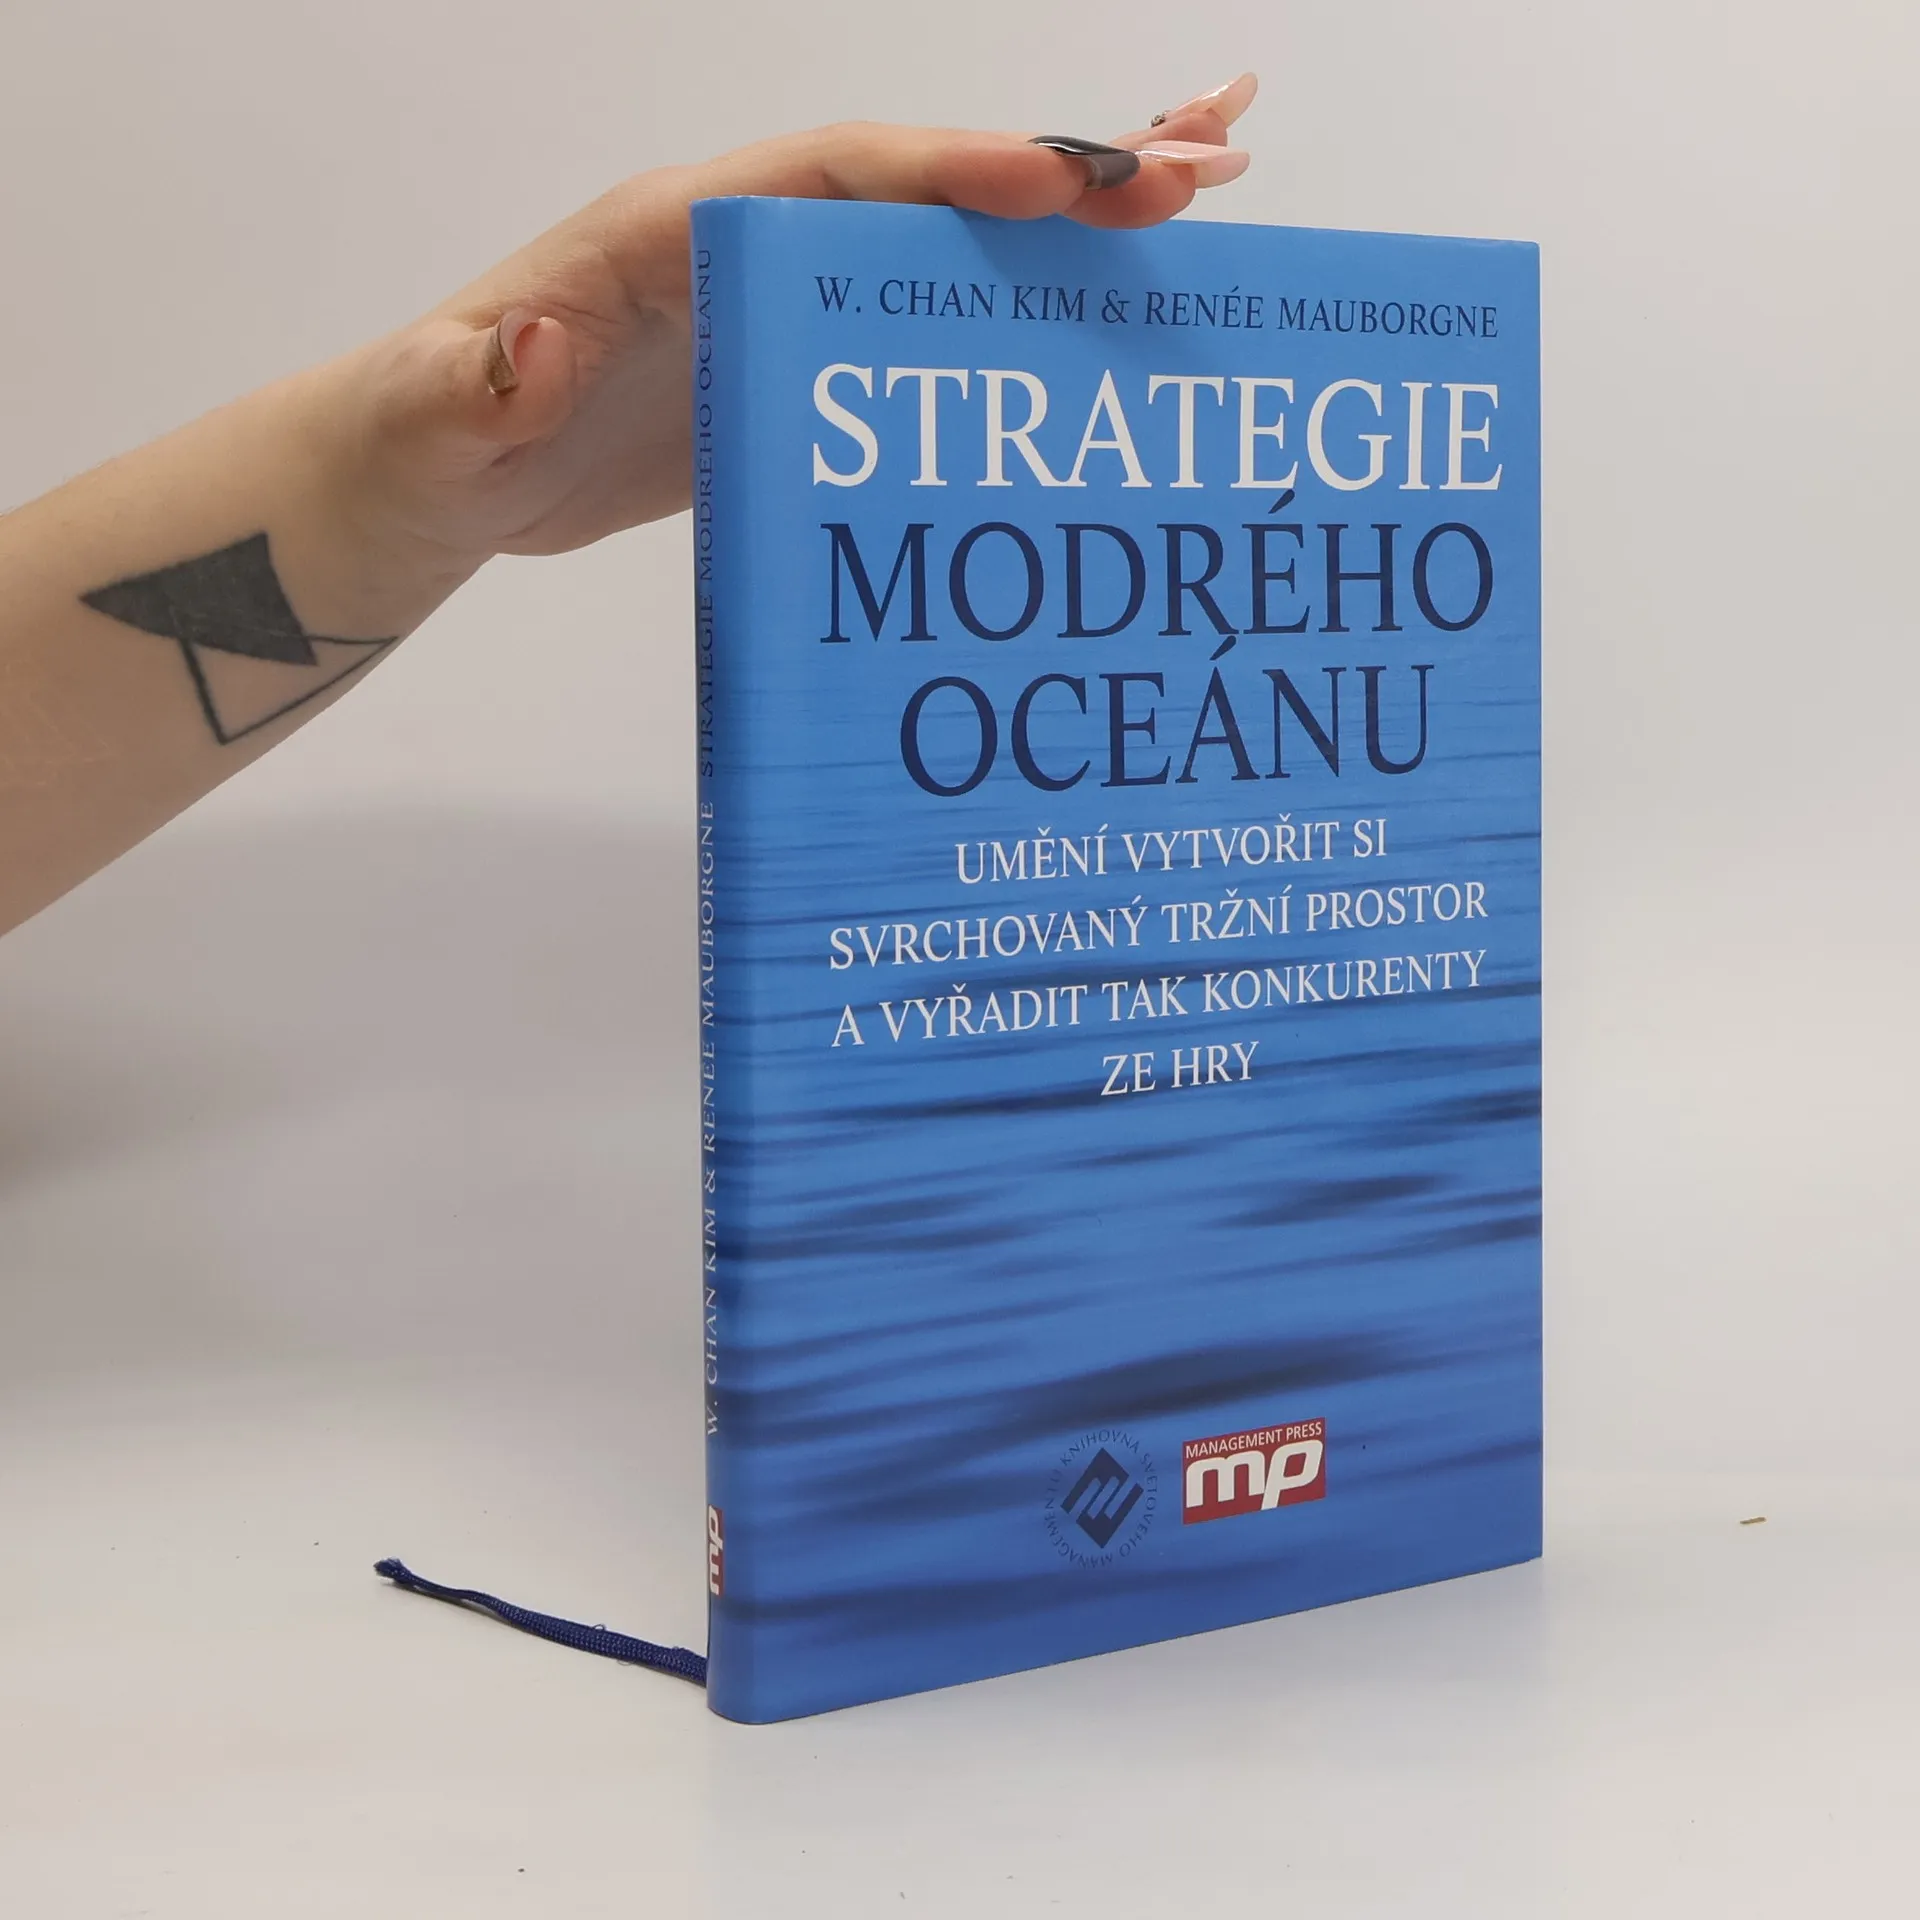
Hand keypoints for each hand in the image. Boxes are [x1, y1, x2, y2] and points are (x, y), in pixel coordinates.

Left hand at [329, 77, 1257, 579]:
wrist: (431, 475)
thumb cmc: (425, 437)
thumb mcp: (433, 417)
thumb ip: (481, 383)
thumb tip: (539, 346)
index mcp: (674, 225)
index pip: (837, 172)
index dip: (956, 170)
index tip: (1069, 181)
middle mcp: (747, 237)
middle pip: (932, 180)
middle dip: (1069, 166)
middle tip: (1211, 158)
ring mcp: (781, 298)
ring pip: (949, 237)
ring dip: (1075, 214)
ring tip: (1207, 189)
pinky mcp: (797, 362)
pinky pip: (926, 315)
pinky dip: (1020, 297)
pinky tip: (1099, 305)